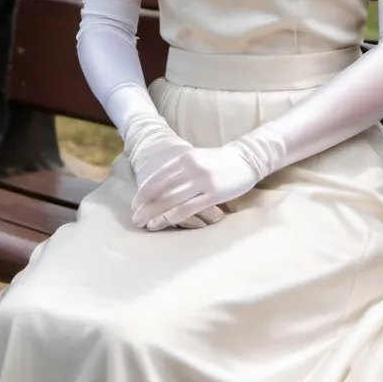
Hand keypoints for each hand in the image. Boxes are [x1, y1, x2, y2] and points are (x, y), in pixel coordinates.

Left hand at [123, 114, 226, 229]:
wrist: (246, 158)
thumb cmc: (217, 161)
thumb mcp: (196, 158)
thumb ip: (177, 170)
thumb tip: (155, 190)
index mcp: (184, 158)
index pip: (156, 178)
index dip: (142, 194)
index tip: (135, 205)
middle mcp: (191, 168)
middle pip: (160, 192)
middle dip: (145, 208)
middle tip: (135, 220)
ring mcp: (203, 181)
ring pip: (171, 202)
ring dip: (156, 215)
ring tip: (146, 225)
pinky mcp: (214, 194)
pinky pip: (188, 209)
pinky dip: (173, 218)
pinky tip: (165, 223)